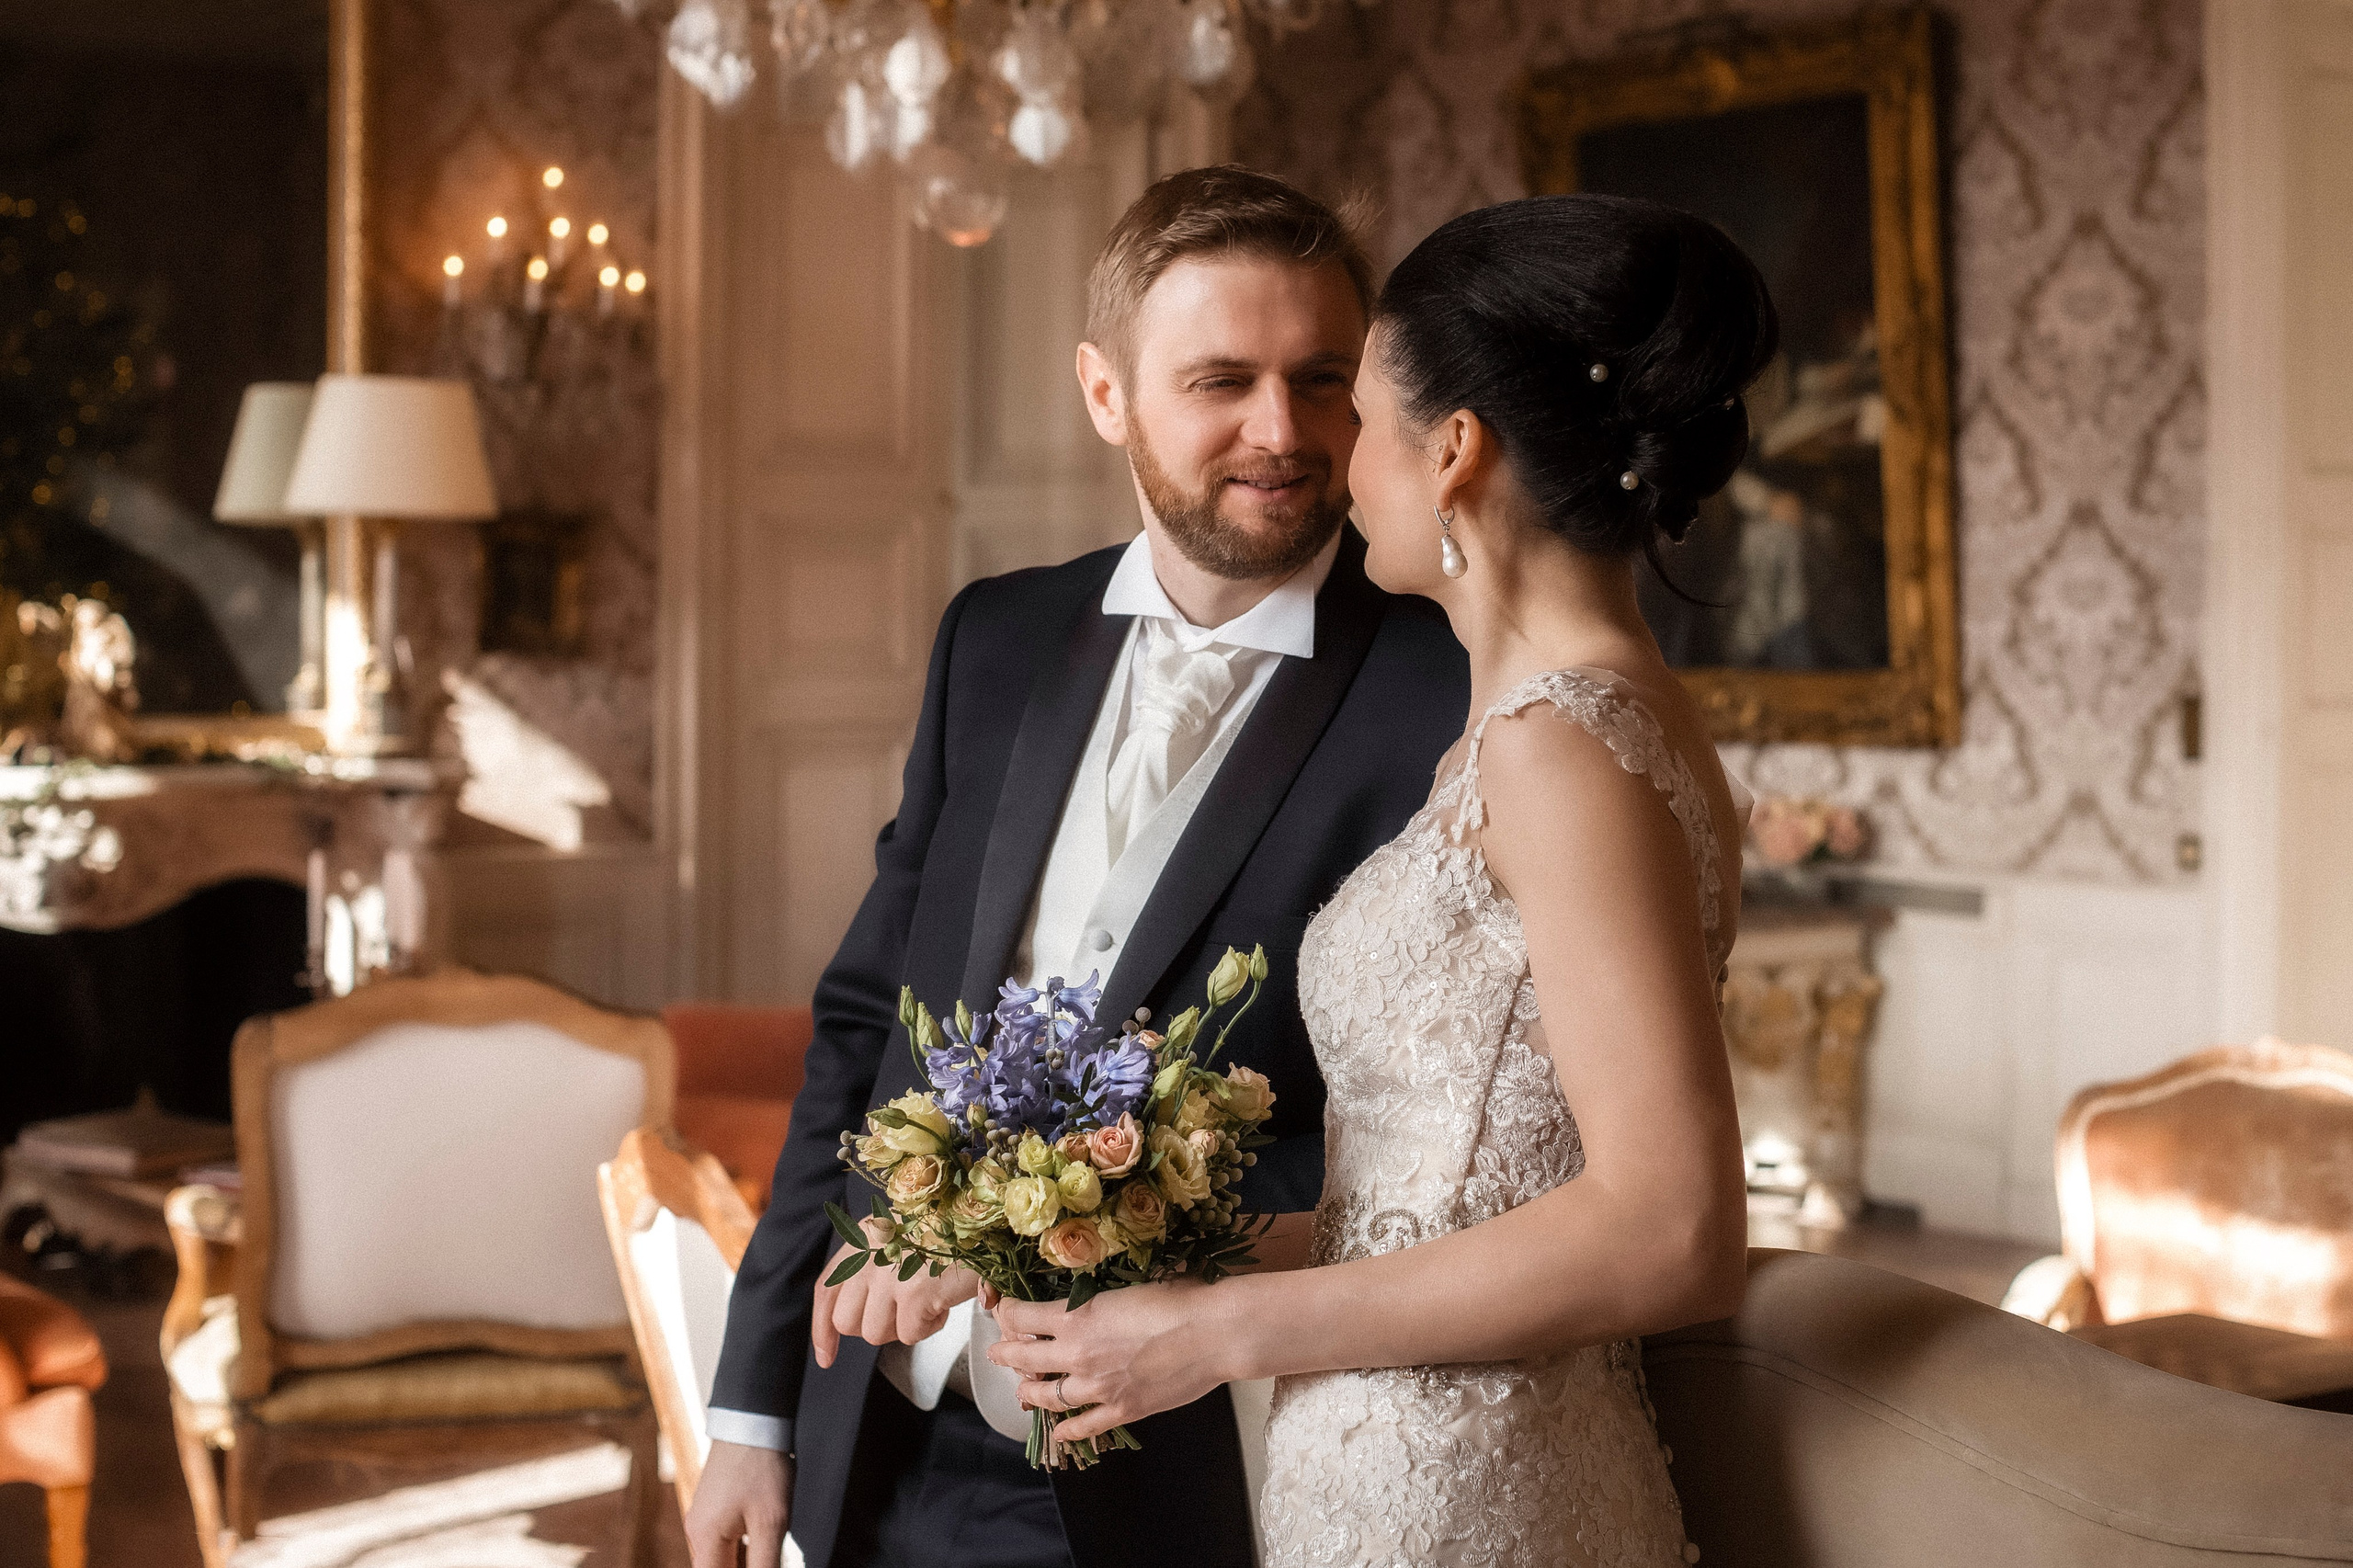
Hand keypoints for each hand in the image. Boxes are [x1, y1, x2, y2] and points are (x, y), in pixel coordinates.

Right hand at [684, 1439, 789, 1567]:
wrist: (753, 1421)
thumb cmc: (761, 1467)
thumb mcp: (771, 1522)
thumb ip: (764, 1564)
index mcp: (705, 1539)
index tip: (764, 1565)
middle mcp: (697, 1531)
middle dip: (744, 1567)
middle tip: (770, 1553)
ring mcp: (702, 1518)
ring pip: (722, 1557)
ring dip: (745, 1560)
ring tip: (770, 1543)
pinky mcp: (712, 1508)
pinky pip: (724, 1540)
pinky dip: (743, 1546)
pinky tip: (763, 1536)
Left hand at [811, 1221, 980, 1366]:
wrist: (983, 1222)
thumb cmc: (948, 1234)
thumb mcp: (899, 1239)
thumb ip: (872, 1268)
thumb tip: (858, 1316)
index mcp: (862, 1241)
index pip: (827, 1290)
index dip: (822, 1329)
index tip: (826, 1356)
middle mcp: (868, 1256)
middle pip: (847, 1322)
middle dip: (875, 1326)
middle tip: (903, 1312)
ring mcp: (888, 1275)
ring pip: (876, 1334)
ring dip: (905, 1327)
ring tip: (927, 1302)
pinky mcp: (914, 1294)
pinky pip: (910, 1336)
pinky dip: (929, 1327)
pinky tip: (942, 1304)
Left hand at [987, 1279, 1239, 1443]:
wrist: (1212, 1334)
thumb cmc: (1178, 1298)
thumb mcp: (1127, 1286)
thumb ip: (1099, 1297)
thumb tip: (1088, 1296)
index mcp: (1077, 1316)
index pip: (1023, 1317)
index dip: (1008, 1314)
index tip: (1005, 1312)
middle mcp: (1078, 1354)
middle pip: (1025, 1358)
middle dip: (1006, 1354)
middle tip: (997, 1353)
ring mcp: (1098, 1387)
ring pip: (1047, 1396)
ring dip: (1029, 1392)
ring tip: (1021, 1391)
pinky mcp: (1122, 1410)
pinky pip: (1084, 1426)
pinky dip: (1067, 1430)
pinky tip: (1059, 1431)